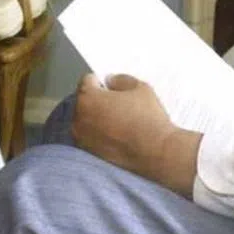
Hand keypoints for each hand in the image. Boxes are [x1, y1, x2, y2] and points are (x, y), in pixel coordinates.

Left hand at [71, 73, 200, 196]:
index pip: (87, 80)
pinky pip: (90, 136)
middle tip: (118, 104)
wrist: (155, 151)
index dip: (102, 81)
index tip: (112, 86)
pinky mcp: (89, 153)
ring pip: (86, 120)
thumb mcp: (140, 87)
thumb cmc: (147, 119)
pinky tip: (117, 135)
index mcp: (88, 98)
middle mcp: (79, 118)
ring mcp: (82, 138)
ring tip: (119, 121)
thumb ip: (120, 80)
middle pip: (84, 101)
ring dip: (97, 118)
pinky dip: (99, 134)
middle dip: (97, 100)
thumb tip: (111, 82)